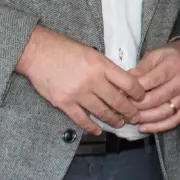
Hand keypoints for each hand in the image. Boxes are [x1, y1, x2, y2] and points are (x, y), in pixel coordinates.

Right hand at [15, 26, 147, 133]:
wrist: (37, 52)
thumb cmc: (64, 49)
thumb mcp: (91, 52)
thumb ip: (105, 67)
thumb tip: (121, 82)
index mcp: (101, 65)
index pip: (128, 82)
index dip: (138, 92)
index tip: (142, 97)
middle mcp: (92, 80)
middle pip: (117, 101)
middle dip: (130, 111)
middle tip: (135, 117)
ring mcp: (77, 93)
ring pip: (102, 112)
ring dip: (113, 120)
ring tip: (119, 123)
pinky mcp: (64, 103)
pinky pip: (81, 119)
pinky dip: (91, 127)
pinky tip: (98, 130)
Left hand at [130, 39, 179, 132]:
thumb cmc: (171, 57)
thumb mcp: (155, 54)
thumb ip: (141, 67)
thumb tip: (126, 80)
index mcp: (172, 67)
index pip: (150, 82)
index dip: (133, 90)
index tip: (120, 93)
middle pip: (155, 99)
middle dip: (135, 105)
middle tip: (122, 107)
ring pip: (163, 113)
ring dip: (144, 118)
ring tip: (130, 118)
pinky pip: (172, 121)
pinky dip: (157, 127)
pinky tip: (143, 127)